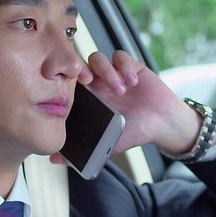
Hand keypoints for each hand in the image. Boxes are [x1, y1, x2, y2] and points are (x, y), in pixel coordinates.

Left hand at [53, 50, 202, 161]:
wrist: (163, 124)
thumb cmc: (135, 132)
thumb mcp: (107, 144)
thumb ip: (82, 149)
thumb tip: (53, 159)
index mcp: (89, 98)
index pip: (69, 82)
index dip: (66, 81)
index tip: (71, 90)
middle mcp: (99, 83)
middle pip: (80, 64)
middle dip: (81, 69)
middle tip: (88, 80)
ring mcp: (114, 73)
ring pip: (99, 59)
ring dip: (107, 72)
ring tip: (121, 90)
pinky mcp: (131, 66)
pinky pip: (121, 56)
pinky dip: (124, 66)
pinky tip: (133, 81)